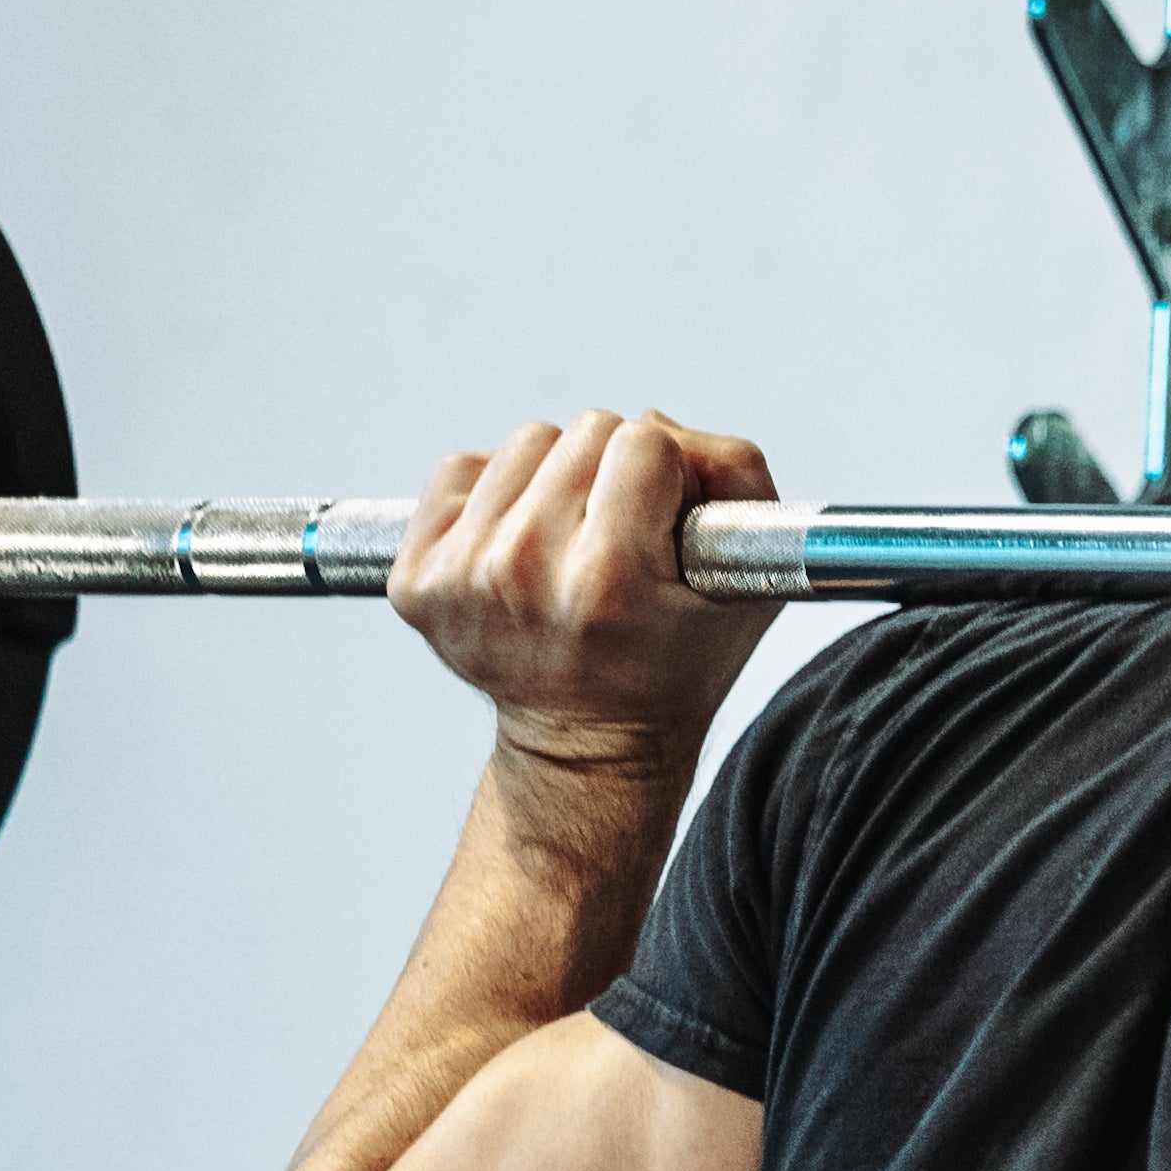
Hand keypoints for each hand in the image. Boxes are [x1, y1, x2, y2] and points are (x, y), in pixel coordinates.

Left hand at [391, 408, 781, 798]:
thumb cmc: (674, 663)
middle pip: (583, 432)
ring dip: (558, 478)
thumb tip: (659, 425)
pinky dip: (497, 492)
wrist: (590, 744)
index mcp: (608, 579)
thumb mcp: (754, 583)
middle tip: (622, 537)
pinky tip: (522, 541)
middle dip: (615, 472)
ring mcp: (460, 576)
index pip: (644, 441)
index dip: (671, 476)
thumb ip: (738, 476)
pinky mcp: (416, 578)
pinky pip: (459, 469)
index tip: (668, 525)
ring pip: (525, 443)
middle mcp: (524, 572)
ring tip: (573, 540)